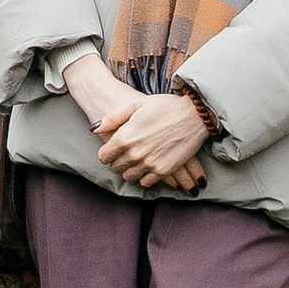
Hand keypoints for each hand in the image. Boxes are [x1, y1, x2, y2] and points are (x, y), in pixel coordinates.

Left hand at [63, 59, 208, 191]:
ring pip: (129, 177)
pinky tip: (148, 166)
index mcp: (125, 137)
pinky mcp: (163, 171)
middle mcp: (134, 154)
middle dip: (118, 162)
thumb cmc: (164, 106)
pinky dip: (145, 176)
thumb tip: (95, 128)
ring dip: (130, 170)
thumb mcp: (136, 105)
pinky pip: (146, 182)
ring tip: (137, 160)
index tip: (112, 150)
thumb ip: (113, 118)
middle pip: (116, 168)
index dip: (107, 153)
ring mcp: (149, 164)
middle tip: (125, 155)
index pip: (104, 157)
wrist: (194, 115)